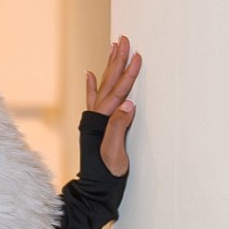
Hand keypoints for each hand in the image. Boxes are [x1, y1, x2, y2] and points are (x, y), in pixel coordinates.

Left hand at [85, 33, 141, 175]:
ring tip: (113, 48)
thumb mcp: (116, 153)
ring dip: (109, 67)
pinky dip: (92, 87)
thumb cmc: (108, 174)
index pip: (119, 91)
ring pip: (104, 87)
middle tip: (123, 39)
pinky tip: (90, 74)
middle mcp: (96, 116)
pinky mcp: (95, 125)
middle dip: (117, 60)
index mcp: (103, 120)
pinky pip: (94, 101)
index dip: (129, 73)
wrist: (95, 189)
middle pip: (109, 82)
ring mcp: (95, 120)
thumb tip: (129, 103)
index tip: (137, 55)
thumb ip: (119, 127)